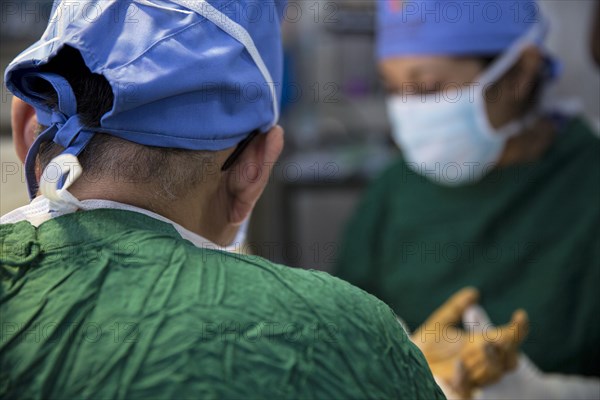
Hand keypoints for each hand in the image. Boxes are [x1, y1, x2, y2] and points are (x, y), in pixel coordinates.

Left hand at [411, 288, 528, 398]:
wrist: (408, 365)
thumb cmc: (426, 346)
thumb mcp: (440, 324)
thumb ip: (455, 308)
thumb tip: (474, 292)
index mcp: (481, 345)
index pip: (509, 340)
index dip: (518, 329)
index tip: (520, 315)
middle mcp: (481, 363)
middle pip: (508, 360)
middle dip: (507, 347)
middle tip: (501, 334)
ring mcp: (472, 378)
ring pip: (493, 373)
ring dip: (490, 359)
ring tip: (485, 343)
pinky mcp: (457, 390)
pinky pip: (466, 389)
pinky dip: (464, 377)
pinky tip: (459, 364)